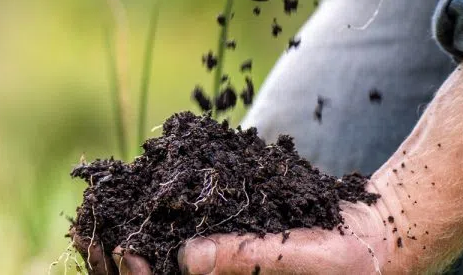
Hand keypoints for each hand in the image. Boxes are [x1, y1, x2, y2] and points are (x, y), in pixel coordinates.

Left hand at [79, 182, 407, 274]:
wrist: (372, 234)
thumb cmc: (349, 255)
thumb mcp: (309, 255)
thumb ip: (252, 259)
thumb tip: (188, 260)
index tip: (126, 251)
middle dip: (117, 267)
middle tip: (90, 231)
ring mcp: (212, 271)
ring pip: (155, 264)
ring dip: (120, 242)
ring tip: (93, 211)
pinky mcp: (215, 249)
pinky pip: (170, 238)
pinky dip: (143, 219)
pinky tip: (121, 195)